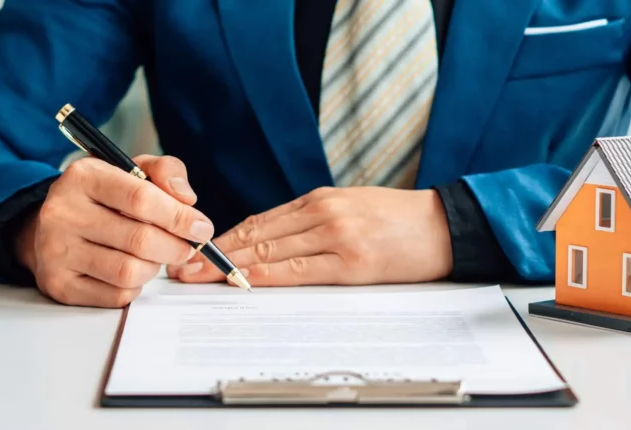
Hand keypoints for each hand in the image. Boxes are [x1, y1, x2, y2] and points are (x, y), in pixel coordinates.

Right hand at [15, 155, 212, 306]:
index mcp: (83, 177)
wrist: (52, 224)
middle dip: (175, 248)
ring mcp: (57, 251)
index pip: (142, 199)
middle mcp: (63, 212)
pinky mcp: (59, 284)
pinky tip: (131, 270)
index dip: (180, 218)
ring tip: (153, 257)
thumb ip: (165, 172)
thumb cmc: (102, 197)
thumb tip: (187, 199)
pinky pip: (116, 295)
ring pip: (129, 272)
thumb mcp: (131, 171)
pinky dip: (135, 287)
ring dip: (154, 268)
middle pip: (140, 240)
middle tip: (185, 248)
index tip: (201, 228)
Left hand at [171, 186, 452, 286]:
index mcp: (321, 200)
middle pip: (257, 235)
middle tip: (183, 268)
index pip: (260, 221)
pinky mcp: (352, 260)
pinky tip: (244, 282)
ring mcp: (336, 234)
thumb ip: (315, 222)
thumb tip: (273, 244)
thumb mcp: (353, 209)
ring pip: (271, 252)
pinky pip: (298, 270)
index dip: (224, 239)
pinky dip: (266, 276)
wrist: (446, 225)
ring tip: (202, 279)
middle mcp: (323, 212)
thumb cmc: (401, 222)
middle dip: (216, 254)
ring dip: (231, 268)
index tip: (197, 253)